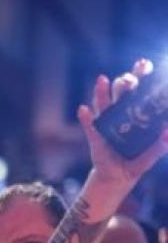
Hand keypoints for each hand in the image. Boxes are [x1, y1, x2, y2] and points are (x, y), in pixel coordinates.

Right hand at [79, 60, 167, 195]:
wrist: (118, 178)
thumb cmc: (136, 161)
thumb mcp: (151, 156)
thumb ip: (159, 147)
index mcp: (136, 113)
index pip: (139, 89)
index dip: (141, 74)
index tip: (144, 64)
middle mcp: (121, 114)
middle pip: (121, 92)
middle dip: (124, 82)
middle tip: (129, 80)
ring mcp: (106, 124)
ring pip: (103, 104)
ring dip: (101, 92)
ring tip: (102, 80)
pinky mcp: (95, 137)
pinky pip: (90, 126)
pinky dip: (86, 118)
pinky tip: (83, 109)